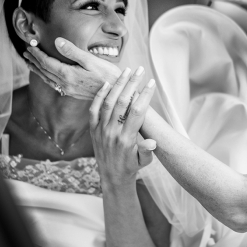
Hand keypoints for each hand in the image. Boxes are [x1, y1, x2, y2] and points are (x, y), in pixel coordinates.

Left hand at [24, 37, 121, 99]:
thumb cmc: (108, 75)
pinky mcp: (73, 93)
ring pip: (47, 79)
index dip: (37, 54)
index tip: (30, 45)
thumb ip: (72, 51)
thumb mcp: (91, 60)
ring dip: (38, 70)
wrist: (117, 94)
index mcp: (68, 75)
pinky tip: (46, 75)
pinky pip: (54, 84)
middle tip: (25, 52)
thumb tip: (56, 41)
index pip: (46, 62)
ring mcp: (69, 90)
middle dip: (34, 61)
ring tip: (30, 63)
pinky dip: (46, 77)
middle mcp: (65, 84)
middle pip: (44, 71)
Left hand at [89, 66, 157, 187]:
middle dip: (132, 83)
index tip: (152, 83)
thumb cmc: (132, 167)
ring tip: (126, 71)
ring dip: (117, 84)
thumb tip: (153, 142)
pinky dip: (100, 95)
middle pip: (122, 102)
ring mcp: (101, 130)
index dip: (145, 95)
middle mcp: (112, 132)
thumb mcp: (144, 161)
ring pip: (108, 102)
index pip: (137, 112)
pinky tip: (108, 83)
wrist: (112, 177)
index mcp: (127, 139)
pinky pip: (94, 109)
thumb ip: (148, 151)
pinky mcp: (93, 129)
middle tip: (139, 69)